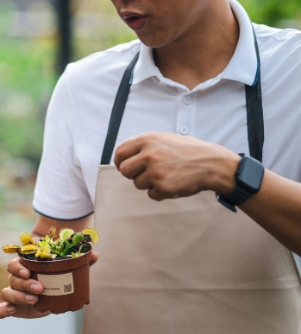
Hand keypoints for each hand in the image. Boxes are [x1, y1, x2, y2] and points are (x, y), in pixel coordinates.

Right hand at [0, 252, 97, 318]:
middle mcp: (16, 279)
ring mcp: (13, 294)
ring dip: (18, 296)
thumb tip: (94, 254)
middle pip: (12, 278)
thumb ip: (78, 262)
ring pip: (7, 292)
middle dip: (24, 283)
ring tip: (34, 300)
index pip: (15, 263)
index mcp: (25, 268)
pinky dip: (1, 310)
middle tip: (40, 288)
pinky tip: (10, 311)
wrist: (51, 297)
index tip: (28, 271)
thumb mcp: (67, 271)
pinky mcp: (13, 308)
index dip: (18, 266)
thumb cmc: (57, 280)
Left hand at [113, 132, 239, 200]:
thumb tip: (124, 157)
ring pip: (137, 184)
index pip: (120, 153)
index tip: (124, 166)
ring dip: (149, 183)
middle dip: (133, 174)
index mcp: (148, 140)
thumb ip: (144, 146)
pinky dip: (160, 192)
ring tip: (166, 175)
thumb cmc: (190, 151)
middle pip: (124, 171)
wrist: (213, 164)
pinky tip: (173, 183)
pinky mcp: (163, 187)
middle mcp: (149, 155)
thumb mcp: (165, 139)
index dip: (120, 162)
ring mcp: (156, 172)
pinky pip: (151, 194)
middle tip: (147, 173)